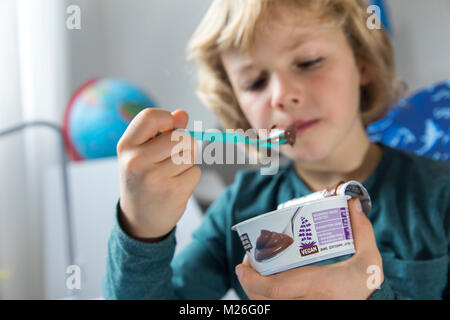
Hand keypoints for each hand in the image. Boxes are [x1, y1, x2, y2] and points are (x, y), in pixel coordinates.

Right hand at [117, 108, 200, 239]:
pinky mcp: (173, 192)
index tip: (169, 129)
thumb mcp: (143, 153)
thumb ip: (162, 131)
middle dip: (184, 145)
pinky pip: (195, 171)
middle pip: (180, 137)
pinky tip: (177, 186)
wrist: (139, 220)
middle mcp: (137, 161)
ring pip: (189, 154)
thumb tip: (182, 114)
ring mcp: (155, 178)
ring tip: (172, 174)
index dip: (167, 119)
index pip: (151, 116)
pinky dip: (191, 177)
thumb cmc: (143, 179)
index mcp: (126, 146)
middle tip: (172, 158)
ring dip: (187, 162)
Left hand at [235, 198, 383, 298]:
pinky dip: (263, 299)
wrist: (373, 308)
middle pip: (262, 299)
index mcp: (317, 288)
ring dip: (253, 290)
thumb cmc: (366, 286)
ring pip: (265, 306)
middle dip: (247, 281)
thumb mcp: (369, 260)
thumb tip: (353, 203)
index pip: (275, 289)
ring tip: (252, 272)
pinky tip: (263, 286)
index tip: (242, 264)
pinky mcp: (300, 312)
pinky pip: (272, 309)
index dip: (252, 279)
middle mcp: (305, 304)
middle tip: (246, 263)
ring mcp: (301, 310)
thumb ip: (362, 231)